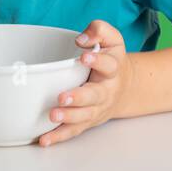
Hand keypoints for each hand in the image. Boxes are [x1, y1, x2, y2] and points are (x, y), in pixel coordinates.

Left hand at [38, 20, 130, 146]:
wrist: (126, 88)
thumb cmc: (112, 59)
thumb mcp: (112, 39)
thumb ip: (99, 30)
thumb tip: (82, 39)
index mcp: (113, 69)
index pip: (108, 64)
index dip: (97, 60)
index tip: (85, 56)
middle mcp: (106, 91)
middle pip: (94, 96)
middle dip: (78, 97)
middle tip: (62, 97)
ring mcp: (97, 108)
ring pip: (84, 116)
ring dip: (68, 117)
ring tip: (53, 115)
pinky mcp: (87, 121)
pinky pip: (73, 131)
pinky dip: (58, 136)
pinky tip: (44, 139)